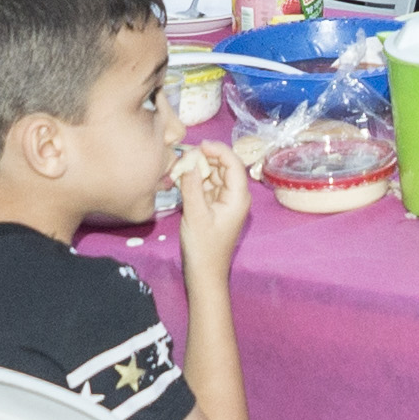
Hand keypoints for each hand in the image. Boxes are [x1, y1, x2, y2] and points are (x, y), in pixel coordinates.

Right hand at [172, 141, 249, 271]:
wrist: (204, 274)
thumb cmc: (204, 248)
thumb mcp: (195, 215)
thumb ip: (192, 187)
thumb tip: (189, 162)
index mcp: (238, 197)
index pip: (234, 163)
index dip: (218, 150)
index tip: (199, 145)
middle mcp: (235, 196)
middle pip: (223, 166)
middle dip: (205, 158)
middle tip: (184, 156)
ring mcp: (224, 201)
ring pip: (213, 175)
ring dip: (198, 168)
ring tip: (180, 166)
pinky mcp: (214, 206)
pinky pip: (206, 185)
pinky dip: (195, 180)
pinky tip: (181, 178)